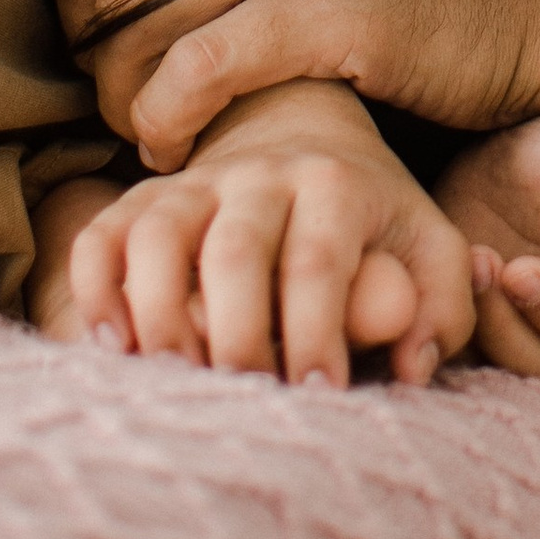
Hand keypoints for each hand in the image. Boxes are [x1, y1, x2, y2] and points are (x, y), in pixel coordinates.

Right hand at [29, 80, 474, 384]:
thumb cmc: (372, 221)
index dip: (318, 332)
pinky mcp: (142, 200)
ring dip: (161, 317)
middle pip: (235, 251)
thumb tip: (414, 369)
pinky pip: (100, 238)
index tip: (322, 397)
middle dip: (239, 337)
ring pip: (158, 236)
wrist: (305, 137)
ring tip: (178, 384)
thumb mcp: (429, 246)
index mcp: (336, 184)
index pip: (320, 260)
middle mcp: (260, 174)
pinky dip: (97, 292)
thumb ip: (442, 305)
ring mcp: (194, 184)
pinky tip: (114, 349)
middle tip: (249, 401)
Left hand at [439, 115, 539, 381]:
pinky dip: (431, 323)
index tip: (526, 271)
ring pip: (485, 364)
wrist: (509, 147)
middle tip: (482, 261)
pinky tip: (424, 275)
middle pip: (534, 367)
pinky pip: (443, 346)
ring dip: (469, 321)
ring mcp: (503, 332)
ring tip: (460, 255)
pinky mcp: (459, 321)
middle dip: (504, 323)